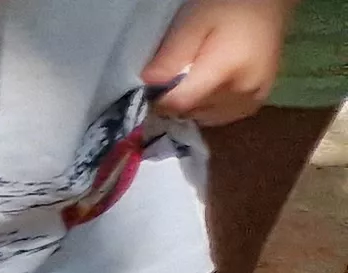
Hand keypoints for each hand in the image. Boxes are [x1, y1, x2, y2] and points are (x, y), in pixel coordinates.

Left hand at [149, 0, 289, 124]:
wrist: (268, 4)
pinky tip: (208, 90)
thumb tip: (148, 84)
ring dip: (193, 106)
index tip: (154, 86)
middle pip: (192, 112)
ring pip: (206, 117)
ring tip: (193, 80)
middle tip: (174, 77)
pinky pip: (225, 116)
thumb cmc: (228, 8)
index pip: (180, 103)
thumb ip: (172, 55)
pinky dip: (210, 109)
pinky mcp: (260, 100)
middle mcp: (244, 91)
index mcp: (227, 70)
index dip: (160, 99)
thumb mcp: (193, 24)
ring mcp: (254, 98)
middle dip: (176, 100)